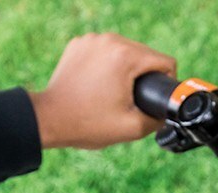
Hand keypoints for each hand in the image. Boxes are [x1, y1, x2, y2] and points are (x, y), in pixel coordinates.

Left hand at [29, 33, 175, 148]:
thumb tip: (167, 114)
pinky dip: (106, 65)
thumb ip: (158, 119)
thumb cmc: (88, 124)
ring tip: (113, 92)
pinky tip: (98, 84)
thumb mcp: (132, 128)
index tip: (155, 98)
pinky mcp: (79, 44)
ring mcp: (91, 40)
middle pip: (145, 54)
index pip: (164, 62)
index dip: (167, 82)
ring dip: (126, 69)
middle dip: (144, 77)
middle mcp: (109, 40)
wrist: (50, 119)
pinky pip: (104, 51)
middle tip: (130, 99)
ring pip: (125, 51)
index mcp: (125, 56)